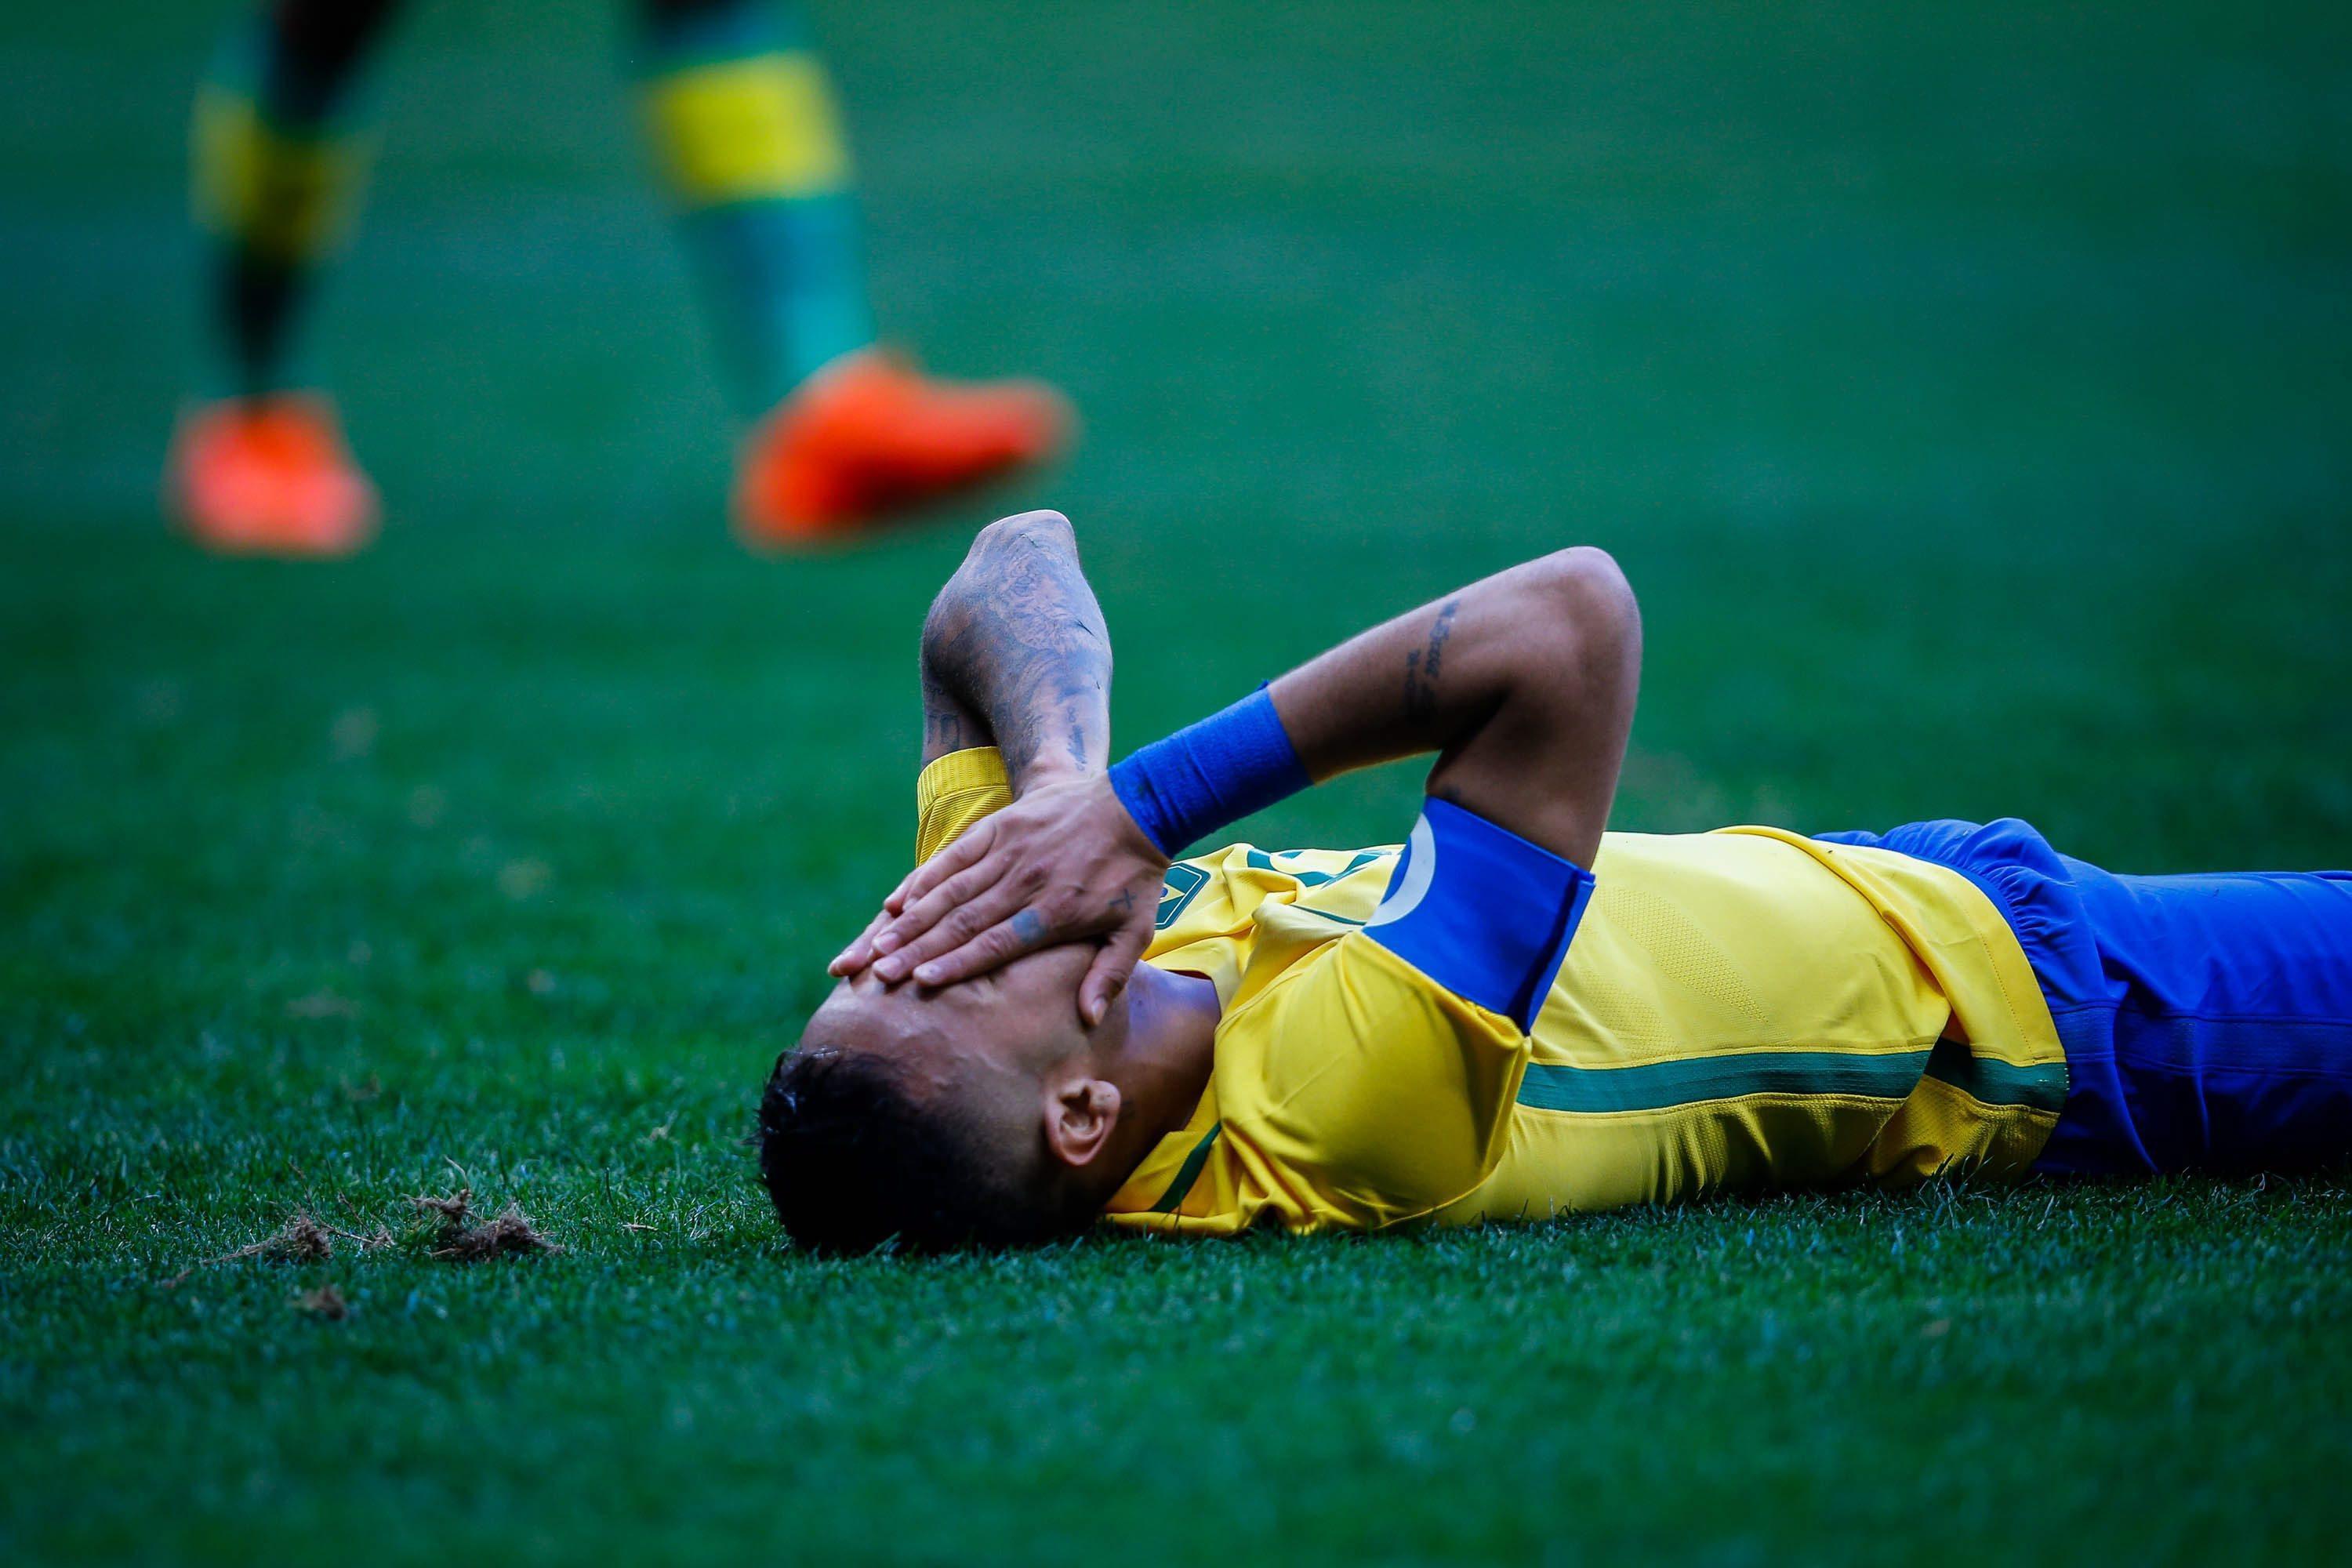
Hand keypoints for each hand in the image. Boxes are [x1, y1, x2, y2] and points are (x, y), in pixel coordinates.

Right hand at [830, 773, 1169, 1023]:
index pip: (995, 944)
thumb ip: (1108, 976)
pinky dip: (924, 879)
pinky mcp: (1002, 827)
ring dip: (912, 920)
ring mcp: (1010, 851)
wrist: (1141, 804)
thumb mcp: (1135, 931)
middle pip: (962, 922)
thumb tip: (1088, 1020)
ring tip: (879, 946)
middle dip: (918, 951)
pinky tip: (895, 901)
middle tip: (881, 974)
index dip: (956, 964)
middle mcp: (1026, 882)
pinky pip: (954, 856)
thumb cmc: (1136, 876)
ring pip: (950, 891)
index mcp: (1055, 912)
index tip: (921, 983)